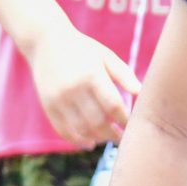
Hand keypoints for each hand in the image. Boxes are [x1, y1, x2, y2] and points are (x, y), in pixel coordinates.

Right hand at [26, 27, 139, 146]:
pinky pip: (63, 130)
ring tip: (107, 138)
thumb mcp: (105, 55)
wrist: (45, 42)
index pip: (113, 105)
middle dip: (113, 134)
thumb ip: (123, 74)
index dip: (125, 119)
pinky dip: (77, 141)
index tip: (133, 125)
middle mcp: (74, 88)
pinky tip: (89, 143)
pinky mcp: (48, 106)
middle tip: (123, 138)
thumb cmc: (82, 49)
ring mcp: (59, 99)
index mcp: (91, 74)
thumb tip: (140, 93)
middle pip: (98, 121)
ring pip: (81, 129)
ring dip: (97, 138)